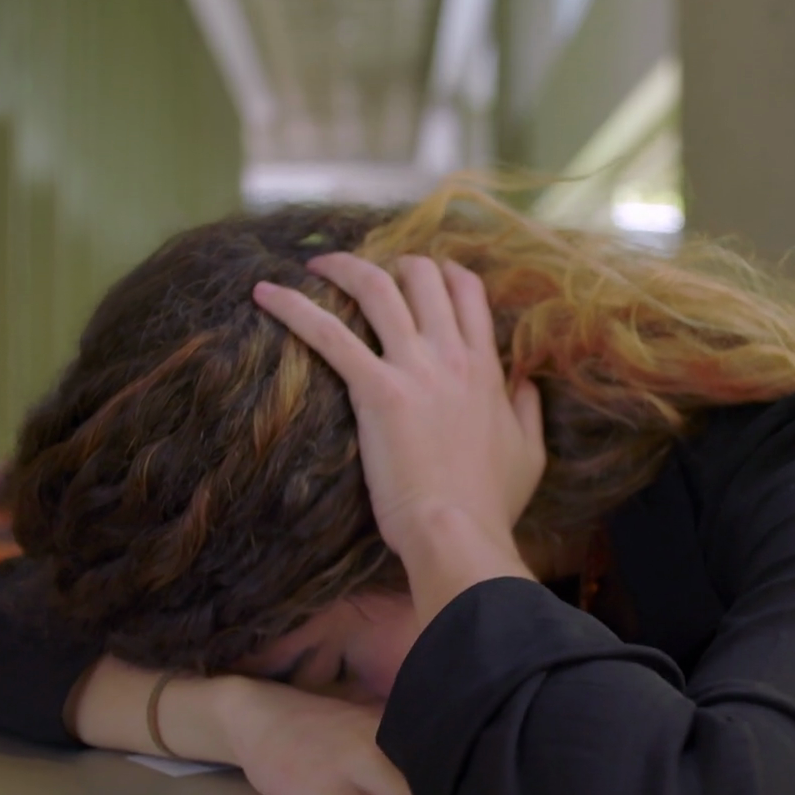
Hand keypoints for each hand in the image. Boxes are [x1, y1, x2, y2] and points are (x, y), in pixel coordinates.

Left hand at [254, 254, 544, 562]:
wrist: (458, 531)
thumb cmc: (491, 503)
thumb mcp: (529, 452)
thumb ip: (526, 409)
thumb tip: (524, 381)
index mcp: (486, 367)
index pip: (468, 292)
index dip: (443, 272)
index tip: (423, 273)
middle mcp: (451, 354)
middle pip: (422, 277)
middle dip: (393, 263)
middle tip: (367, 272)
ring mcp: (414, 368)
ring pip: (377, 288)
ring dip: (344, 267)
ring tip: (317, 263)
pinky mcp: (376, 389)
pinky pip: (328, 333)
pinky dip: (293, 307)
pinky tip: (265, 294)